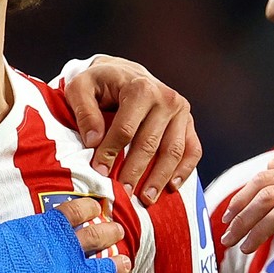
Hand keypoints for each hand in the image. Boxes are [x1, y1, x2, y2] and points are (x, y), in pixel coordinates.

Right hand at [0, 205, 131, 272]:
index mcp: (38, 229)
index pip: (74, 211)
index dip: (88, 208)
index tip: (94, 208)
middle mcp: (57, 249)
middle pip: (96, 236)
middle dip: (109, 232)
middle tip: (116, 230)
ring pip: (101, 264)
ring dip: (114, 260)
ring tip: (125, 260)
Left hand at [65, 56, 200, 205]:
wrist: (123, 73)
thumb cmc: (99, 83)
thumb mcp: (80, 88)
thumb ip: (84, 112)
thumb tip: (93, 141)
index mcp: (139, 88)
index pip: (125, 129)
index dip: (111, 154)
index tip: (99, 173)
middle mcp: (165, 98)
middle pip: (150, 143)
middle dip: (135, 172)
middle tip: (122, 194)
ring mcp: (181, 111)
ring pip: (173, 151)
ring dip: (160, 178)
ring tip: (146, 199)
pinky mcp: (188, 122)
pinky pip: (192, 150)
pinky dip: (185, 171)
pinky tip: (171, 187)